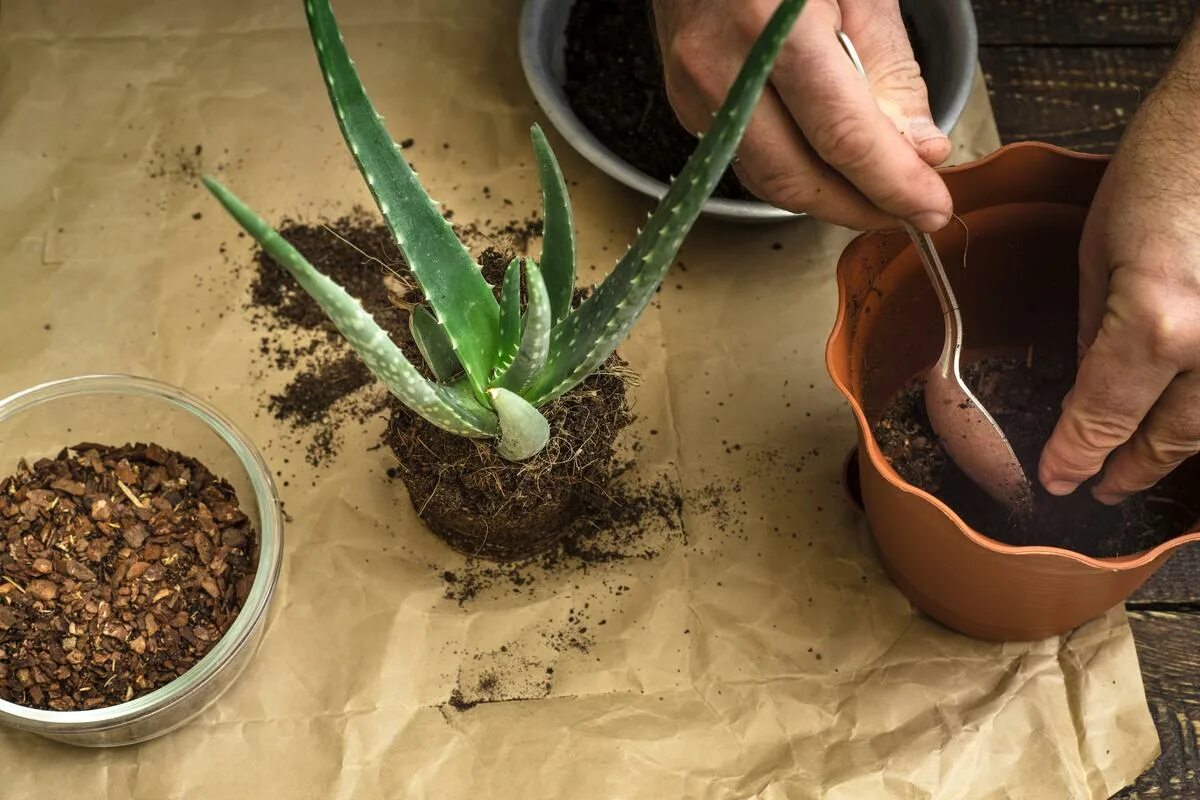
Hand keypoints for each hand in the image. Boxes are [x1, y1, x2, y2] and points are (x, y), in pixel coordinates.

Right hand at [651, 0, 951, 230]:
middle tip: (909, 213)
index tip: (932, 208)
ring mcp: (695, 91)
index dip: (892, 184)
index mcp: (774, 24)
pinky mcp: (685, 105)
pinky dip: (795, 173)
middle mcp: (722, 66)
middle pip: (796, 178)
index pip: (841, 136)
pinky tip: (830, 166)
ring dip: (828, 200)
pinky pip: (747, 159)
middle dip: (860, 208)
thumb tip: (918, 149)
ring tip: (877, 195)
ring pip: (768, 181)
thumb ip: (891, 71)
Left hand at [1039, 76, 1199, 502]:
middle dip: (1131, 469)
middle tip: (1101, 489)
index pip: (1103, 417)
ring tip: (1143, 467)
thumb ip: (1094, 328)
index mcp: (1157, 323)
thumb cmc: (1169, 165)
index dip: (1076, 456)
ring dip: (1177, 451)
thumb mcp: (1101, 251)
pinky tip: (1188, 422)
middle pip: (1172, 436)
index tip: (1059, 479)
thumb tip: (1083, 385)